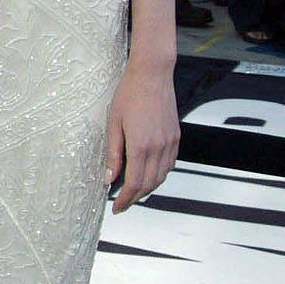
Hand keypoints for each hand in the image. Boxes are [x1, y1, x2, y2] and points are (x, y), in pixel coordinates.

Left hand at [104, 60, 178, 213]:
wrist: (152, 75)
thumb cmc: (129, 95)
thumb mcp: (113, 124)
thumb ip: (112, 154)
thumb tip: (109, 178)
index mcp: (140, 146)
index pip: (134, 184)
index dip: (125, 200)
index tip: (116, 208)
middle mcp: (159, 148)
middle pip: (149, 184)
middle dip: (135, 198)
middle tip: (122, 203)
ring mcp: (170, 143)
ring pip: (161, 177)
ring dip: (148, 188)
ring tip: (133, 192)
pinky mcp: (175, 137)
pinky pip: (169, 164)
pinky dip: (159, 175)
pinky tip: (149, 174)